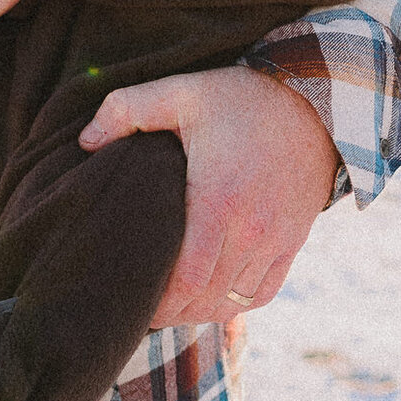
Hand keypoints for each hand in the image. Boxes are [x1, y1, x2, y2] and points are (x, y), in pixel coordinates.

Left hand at [79, 66, 341, 325]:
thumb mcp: (182, 91)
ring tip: (169, 301)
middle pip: (204, 299)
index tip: (129, 297)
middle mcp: (252, 229)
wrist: (315, 99)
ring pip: (232, 302)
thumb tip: (85, 141)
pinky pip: (262, 293)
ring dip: (198, 309)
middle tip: (137, 303)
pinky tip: (210, 294)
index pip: (185, 280)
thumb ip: (126, 109)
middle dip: (168, 310)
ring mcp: (276, 240)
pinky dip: (234, 303)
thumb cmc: (241, 97)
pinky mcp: (293, 241)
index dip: (156, 302)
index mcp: (219, 200)